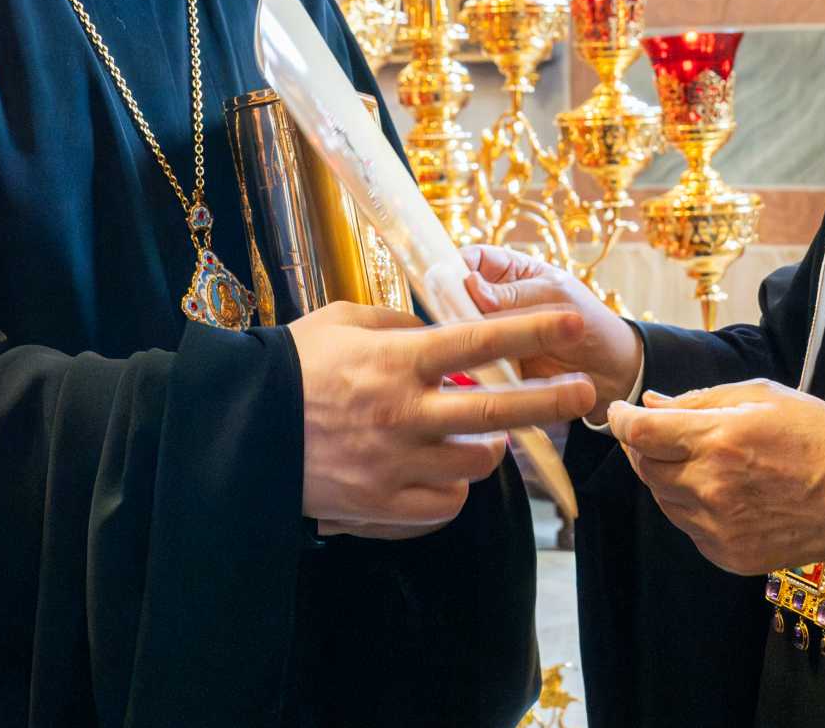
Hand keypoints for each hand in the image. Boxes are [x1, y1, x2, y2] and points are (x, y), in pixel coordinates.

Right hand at [287, 302, 595, 531]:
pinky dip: (452, 487)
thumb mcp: (341, 322)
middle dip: (551, 399)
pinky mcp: (382, 504)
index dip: (531, 329)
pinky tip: (442, 471)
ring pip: (476, 461)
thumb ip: (397, 325)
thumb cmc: (289, 366)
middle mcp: (403, 412)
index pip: (479, 340)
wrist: (237, 431)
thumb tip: (439, 328)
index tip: (571, 320)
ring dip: (489, 446)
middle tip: (587, 392)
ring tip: (481, 435)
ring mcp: (394, 463)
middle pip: (498, 408)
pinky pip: (445, 502)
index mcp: (396, 361)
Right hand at [461, 245, 641, 405]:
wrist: (612, 375)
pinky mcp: (489, 373)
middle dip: (453, 310)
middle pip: (454, 300)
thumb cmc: (590, 323)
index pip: (469, 259)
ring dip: (462, 344)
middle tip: (463, 324)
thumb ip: (514, 296)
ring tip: (480, 352)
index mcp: (504, 271)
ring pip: (458, 337)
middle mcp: (489, 304)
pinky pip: (471, 371)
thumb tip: (470, 285)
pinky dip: (473, 373)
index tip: (451, 282)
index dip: (455, 267)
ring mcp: (487, 340)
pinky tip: (481, 376)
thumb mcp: (555, 297)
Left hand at [605, 380, 824, 574]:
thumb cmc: (816, 434)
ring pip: (663, 499)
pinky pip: (688, 527)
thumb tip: (651, 403)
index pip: (640, 433)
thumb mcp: (762, 395)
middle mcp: (710, 488)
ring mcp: (717, 528)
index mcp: (719, 442)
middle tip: (660, 432)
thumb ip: (700, 400)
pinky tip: (720, 491)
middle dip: (643, 446)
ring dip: (667, 476)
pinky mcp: (727, 555)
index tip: (619, 412)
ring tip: (699, 460)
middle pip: (645, 468)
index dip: (621, 419)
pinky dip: (690, 506)